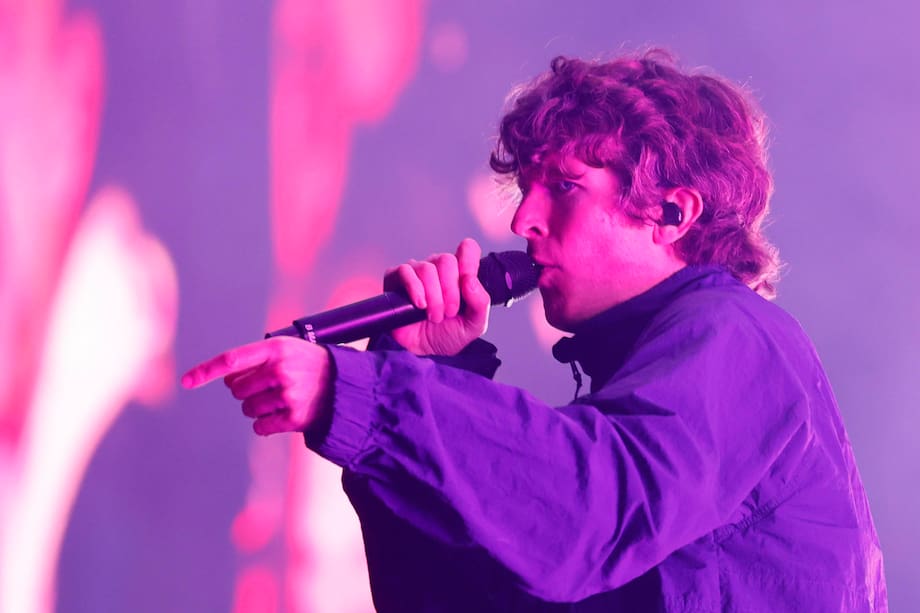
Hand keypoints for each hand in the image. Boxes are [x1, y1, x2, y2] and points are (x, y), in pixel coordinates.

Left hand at [181, 337, 331, 435]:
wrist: (345, 385)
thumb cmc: (309, 365)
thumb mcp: (288, 349)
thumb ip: (257, 359)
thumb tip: (227, 380)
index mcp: (276, 349)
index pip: (231, 361)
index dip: (205, 371)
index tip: (186, 381)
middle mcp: (280, 370)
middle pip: (237, 390)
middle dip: (246, 391)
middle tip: (267, 387)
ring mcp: (287, 395)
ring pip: (247, 410)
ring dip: (257, 409)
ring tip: (279, 400)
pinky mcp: (294, 417)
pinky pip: (260, 427)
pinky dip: (265, 425)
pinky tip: (282, 415)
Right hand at [384, 238, 490, 355]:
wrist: (423, 352)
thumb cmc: (448, 335)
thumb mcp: (474, 325)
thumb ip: (480, 303)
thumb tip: (470, 279)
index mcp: (460, 274)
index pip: (467, 249)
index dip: (469, 260)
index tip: (467, 282)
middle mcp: (438, 268)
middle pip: (447, 260)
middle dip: (450, 291)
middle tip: (449, 313)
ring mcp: (416, 271)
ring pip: (427, 269)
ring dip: (433, 297)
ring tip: (433, 316)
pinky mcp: (395, 278)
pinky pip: (405, 272)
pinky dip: (415, 290)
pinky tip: (419, 306)